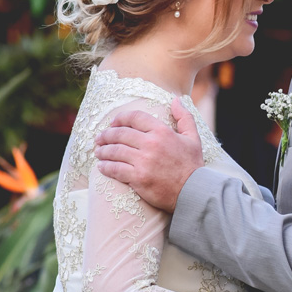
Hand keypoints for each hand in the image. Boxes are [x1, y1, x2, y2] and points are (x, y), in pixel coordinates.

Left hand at [94, 97, 201, 211]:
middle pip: (120, 134)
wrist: (193, 192)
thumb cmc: (192, 165)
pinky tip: (101, 166)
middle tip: (99, 138)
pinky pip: (115, 169)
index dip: (120, 118)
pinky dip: (105, 167)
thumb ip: (184, 117)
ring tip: (98, 152)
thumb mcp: (193, 138)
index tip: (113, 123)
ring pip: (115, 151)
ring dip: (103, 151)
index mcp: (162, 131)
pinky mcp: (138, 178)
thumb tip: (176, 100)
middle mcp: (151, 144)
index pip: (135, 117)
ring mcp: (143, 161)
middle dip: (106, 135)